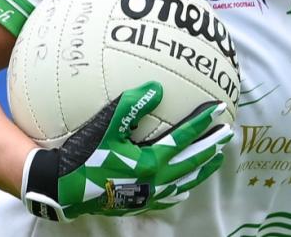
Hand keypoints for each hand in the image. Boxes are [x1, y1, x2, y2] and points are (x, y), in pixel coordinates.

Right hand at [21, 81, 232, 221]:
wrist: (62, 189)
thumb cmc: (82, 154)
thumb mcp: (104, 125)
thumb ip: (131, 105)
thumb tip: (158, 87)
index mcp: (151, 161)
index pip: (184, 137)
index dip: (203, 121)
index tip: (220, 108)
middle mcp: (155, 180)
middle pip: (192, 161)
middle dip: (212, 146)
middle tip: (228, 134)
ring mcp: (148, 195)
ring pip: (185, 180)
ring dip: (203, 168)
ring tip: (216, 158)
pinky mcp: (138, 204)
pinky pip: (168, 197)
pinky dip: (182, 188)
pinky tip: (185, 185)